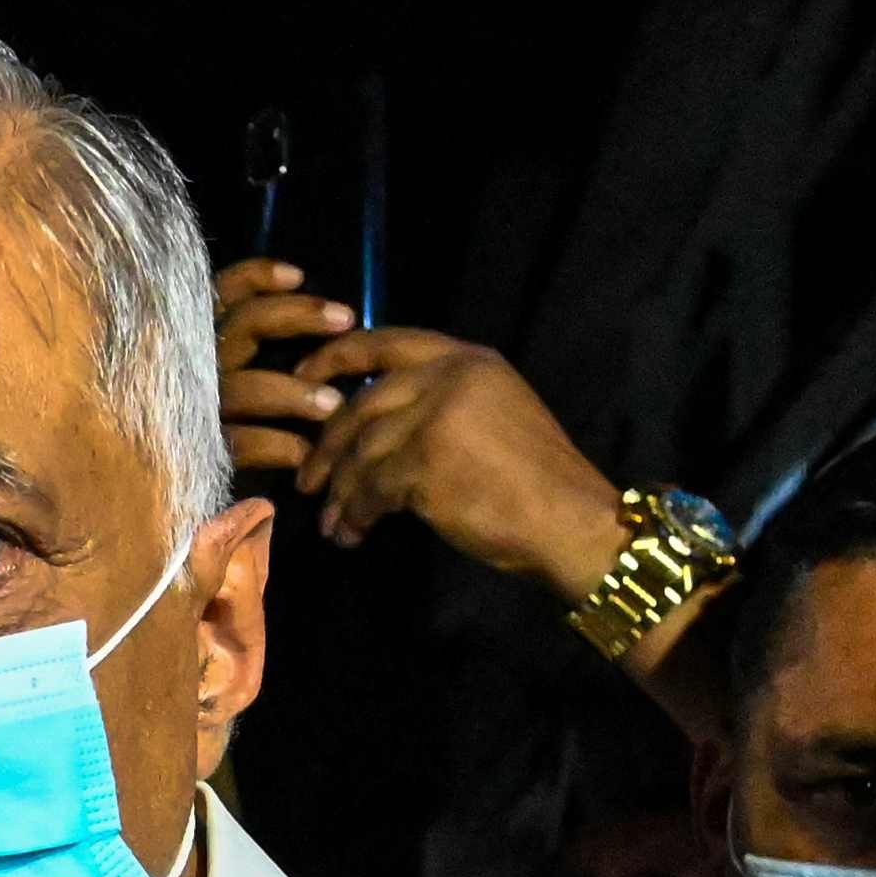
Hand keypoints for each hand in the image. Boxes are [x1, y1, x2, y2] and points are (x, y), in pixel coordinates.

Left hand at [217, 263, 627, 587]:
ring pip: (362, 452)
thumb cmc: (538, 481)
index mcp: (468, 360)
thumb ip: (443, 403)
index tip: (304, 375)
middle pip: (362, 403)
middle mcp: (448, 378)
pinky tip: (354, 534)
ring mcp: (434, 418)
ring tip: (332, 522)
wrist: (571, 519)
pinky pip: (371, 488)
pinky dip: (357, 514)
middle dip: (327, 445)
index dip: (337, 356)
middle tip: (307, 478)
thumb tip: (380, 426)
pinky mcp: (424, 462)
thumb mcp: (496, 414)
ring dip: (341, 492)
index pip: (387, 342)